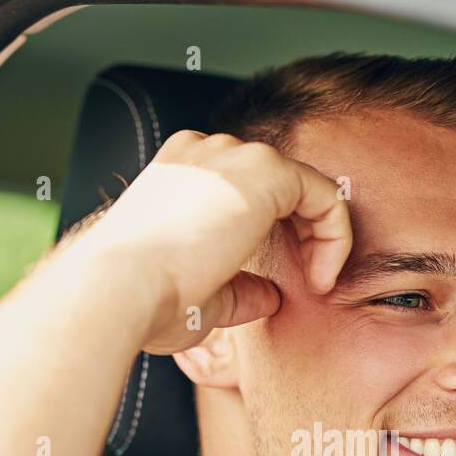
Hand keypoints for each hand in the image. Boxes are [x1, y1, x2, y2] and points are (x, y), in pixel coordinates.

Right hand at [63, 130, 352, 354]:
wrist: (120, 290)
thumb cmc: (145, 301)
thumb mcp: (199, 296)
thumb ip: (239, 290)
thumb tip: (271, 296)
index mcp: (181, 174)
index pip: (248, 191)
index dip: (281, 238)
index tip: (289, 286)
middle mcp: (204, 154)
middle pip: (279, 184)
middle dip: (305, 235)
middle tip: (310, 283)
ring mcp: (232, 156)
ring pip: (305, 187)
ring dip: (322, 237)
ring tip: (315, 283)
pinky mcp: (263, 171)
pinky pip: (325, 195)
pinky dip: (335, 236)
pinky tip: (320, 277)